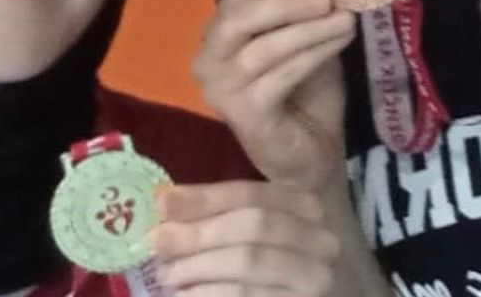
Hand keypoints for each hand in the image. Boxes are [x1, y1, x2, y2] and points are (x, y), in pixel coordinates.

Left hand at [151, 181, 341, 296]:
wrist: (294, 296)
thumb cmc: (268, 269)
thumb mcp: (251, 234)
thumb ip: (218, 216)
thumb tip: (166, 201)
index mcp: (305, 206)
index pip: (253, 194)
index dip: (206, 198)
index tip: (163, 203)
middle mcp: (321, 237)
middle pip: (254, 225)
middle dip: (200, 232)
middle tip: (159, 242)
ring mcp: (316, 276)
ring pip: (251, 260)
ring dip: (199, 266)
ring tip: (167, 274)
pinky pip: (248, 295)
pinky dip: (211, 293)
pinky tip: (187, 294)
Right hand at [193, 0, 354, 188]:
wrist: (313, 155)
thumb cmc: (307, 96)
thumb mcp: (308, 42)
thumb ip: (308, 13)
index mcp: (219, 37)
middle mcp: (208, 62)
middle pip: (238, 18)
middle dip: (286, 3)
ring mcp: (222, 92)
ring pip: (263, 48)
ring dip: (308, 29)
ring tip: (345, 19)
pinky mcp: (243, 115)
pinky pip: (279, 75)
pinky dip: (312, 54)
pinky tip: (339, 42)